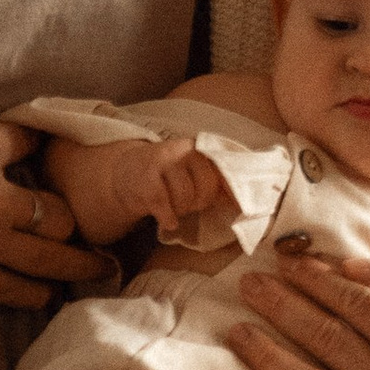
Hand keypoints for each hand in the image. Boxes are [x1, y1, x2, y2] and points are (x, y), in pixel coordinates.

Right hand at [0, 119, 115, 310]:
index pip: (27, 142)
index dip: (40, 142)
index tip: (45, 146)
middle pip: (56, 209)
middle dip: (72, 214)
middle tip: (87, 221)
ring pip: (49, 257)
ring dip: (76, 262)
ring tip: (98, 267)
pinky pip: (12, 290)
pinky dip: (34, 294)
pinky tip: (49, 297)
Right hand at [55, 135, 229, 248]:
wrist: (126, 171)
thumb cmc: (167, 177)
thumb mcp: (192, 173)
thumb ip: (217, 183)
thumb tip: (243, 204)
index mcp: (200, 148)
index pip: (224, 172)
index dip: (231, 193)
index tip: (238, 208)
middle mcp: (184, 150)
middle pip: (206, 189)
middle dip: (198, 203)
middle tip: (187, 203)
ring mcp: (163, 161)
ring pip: (185, 198)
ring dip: (180, 210)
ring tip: (173, 207)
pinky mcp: (145, 177)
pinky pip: (163, 205)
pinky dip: (167, 217)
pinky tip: (166, 220)